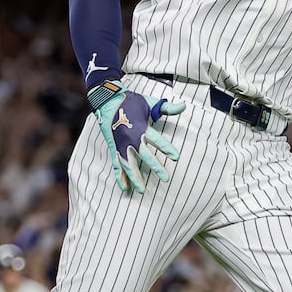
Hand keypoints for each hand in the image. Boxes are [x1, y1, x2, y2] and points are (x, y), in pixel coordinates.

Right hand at [90, 80, 185, 194]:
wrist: (107, 100)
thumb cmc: (131, 101)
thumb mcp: (149, 103)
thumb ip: (166, 108)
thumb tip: (184, 106)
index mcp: (141, 127)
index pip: (157, 140)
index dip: (166, 148)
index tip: (176, 157)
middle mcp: (131, 137)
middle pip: (144, 155)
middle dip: (155, 167)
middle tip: (166, 179)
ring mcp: (121, 144)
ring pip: (128, 164)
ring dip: (135, 177)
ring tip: (142, 191)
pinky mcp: (114, 148)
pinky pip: (116, 164)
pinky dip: (119, 176)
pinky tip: (124, 188)